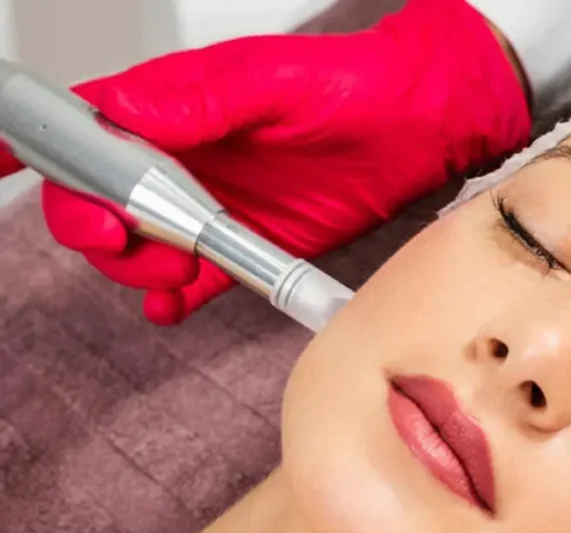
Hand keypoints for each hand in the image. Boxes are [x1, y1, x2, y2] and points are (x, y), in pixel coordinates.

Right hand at [0, 0, 528, 323]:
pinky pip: (195, 278)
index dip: (33, 144)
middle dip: (95, 227)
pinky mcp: (249, 243)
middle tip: (125, 238)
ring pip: (142, 246)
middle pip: (101, 199)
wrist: (424, 130)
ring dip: (141, 267)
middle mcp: (189, 158)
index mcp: (179, 108)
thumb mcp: (275, 82)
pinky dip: (176, 297)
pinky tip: (178, 304)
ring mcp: (216, 205)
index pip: (87, 126)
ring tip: (180, 269)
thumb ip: (197, 100)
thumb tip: (120, 112)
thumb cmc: (356, 89)